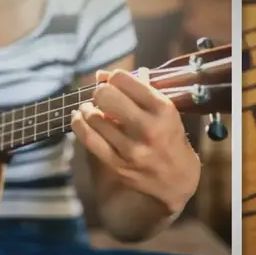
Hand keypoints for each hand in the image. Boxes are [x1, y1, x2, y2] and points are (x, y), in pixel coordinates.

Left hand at [71, 69, 200, 213]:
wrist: (176, 180)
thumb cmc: (169, 136)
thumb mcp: (164, 110)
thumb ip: (136, 90)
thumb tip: (101, 74)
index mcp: (162, 109)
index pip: (124, 81)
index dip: (114, 77)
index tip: (113, 81)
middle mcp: (148, 128)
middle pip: (106, 97)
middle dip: (100, 92)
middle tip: (101, 95)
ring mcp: (131, 148)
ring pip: (94, 118)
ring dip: (87, 108)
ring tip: (89, 108)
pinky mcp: (117, 164)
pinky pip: (88, 139)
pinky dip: (79, 124)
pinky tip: (79, 118)